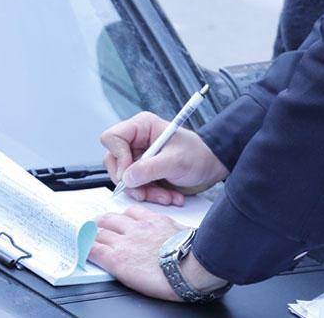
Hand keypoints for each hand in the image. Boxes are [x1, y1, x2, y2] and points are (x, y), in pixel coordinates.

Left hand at [90, 206, 225, 300]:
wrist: (189, 268)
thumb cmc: (192, 254)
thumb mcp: (184, 233)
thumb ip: (173, 232)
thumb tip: (179, 236)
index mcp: (154, 221)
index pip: (131, 212)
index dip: (122, 217)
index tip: (119, 221)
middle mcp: (136, 228)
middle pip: (111, 219)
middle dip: (102, 222)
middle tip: (97, 226)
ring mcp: (125, 242)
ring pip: (99, 232)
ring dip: (91, 235)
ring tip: (86, 238)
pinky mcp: (117, 259)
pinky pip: (94, 250)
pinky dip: (86, 249)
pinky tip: (82, 251)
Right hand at [100, 112, 228, 204]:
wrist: (211, 167)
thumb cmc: (198, 155)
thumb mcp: (176, 161)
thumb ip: (150, 168)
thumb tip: (126, 178)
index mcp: (142, 127)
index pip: (112, 138)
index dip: (118, 157)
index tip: (131, 173)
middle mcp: (137, 140)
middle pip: (114, 162)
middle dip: (132, 182)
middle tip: (145, 192)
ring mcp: (139, 157)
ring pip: (125, 179)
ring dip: (145, 192)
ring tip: (167, 197)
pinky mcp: (144, 172)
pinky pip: (137, 187)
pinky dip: (151, 195)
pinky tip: (169, 196)